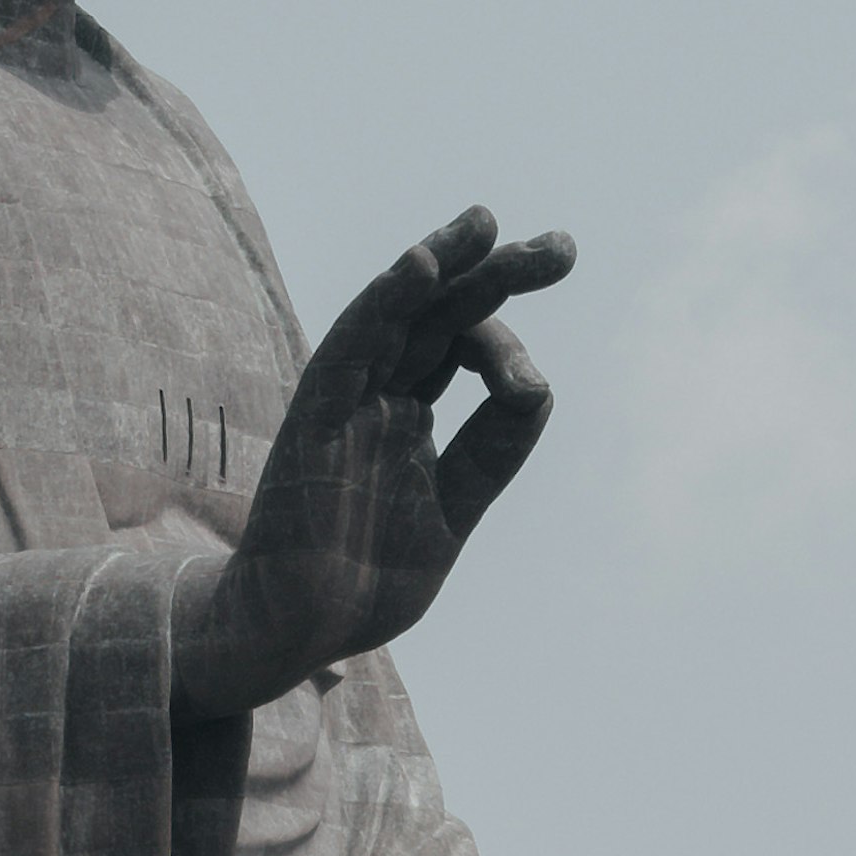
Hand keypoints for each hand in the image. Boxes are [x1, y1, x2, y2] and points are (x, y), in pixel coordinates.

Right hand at [170, 205, 574, 719]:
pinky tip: (422, 261)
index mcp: (409, 420)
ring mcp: (345, 404)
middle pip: (440, 317)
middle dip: (500, 276)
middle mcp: (378, 399)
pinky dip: (384, 302)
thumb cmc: (363, 581)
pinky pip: (350, 346)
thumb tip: (538, 386)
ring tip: (491, 222)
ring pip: (399, 314)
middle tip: (563, 248)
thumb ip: (491, 453)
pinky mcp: (314, 419)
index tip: (527, 383)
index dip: (504, 352)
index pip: (463, 353)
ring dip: (445, 263)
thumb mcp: (452, 512)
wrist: (292, 633)